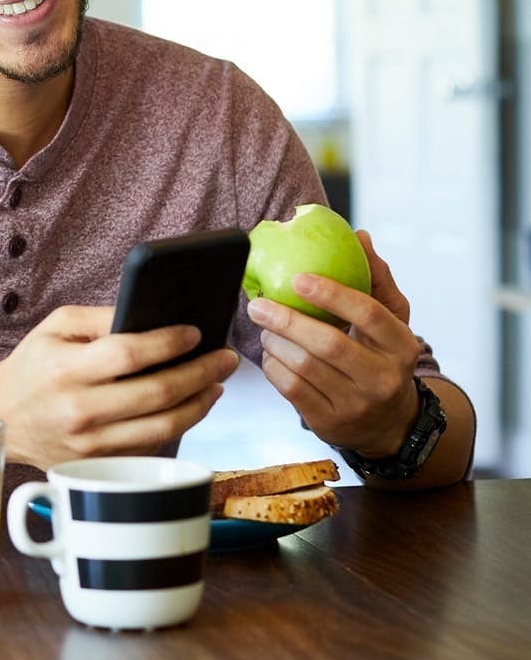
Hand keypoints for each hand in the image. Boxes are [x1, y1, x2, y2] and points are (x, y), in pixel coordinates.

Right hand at [0, 305, 239, 469]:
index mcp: (65, 369)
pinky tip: (192, 404)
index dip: (168, 343)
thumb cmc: (34, 363)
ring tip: (217, 382)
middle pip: (156, 394)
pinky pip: (151, 445)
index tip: (196, 332)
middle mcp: (79, 410)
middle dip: (200, 372)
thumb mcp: (56, 325)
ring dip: (199, 403)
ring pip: (162, 427)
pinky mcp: (100, 464)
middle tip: (226, 357)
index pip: (128, 354)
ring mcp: (90, 444)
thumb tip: (152, 316)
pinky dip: (178, 424)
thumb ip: (102, 317)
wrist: (2, 416)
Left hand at [247, 230, 420, 457]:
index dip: (332, 294)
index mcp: (401, 346)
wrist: (389, 422)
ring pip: (304, 367)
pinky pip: (291, 389)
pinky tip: (271, 351)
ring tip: (265, 325)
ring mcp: (357, 405)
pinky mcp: (330, 423)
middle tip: (258, 303)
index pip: (368, 314)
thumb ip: (377, 278)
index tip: (298, 277)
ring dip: (275, 341)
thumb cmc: (383, 356)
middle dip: (287, 319)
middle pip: (329, 344)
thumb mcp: (392, 320)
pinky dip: (273, 366)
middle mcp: (383, 379)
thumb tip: (360, 236)